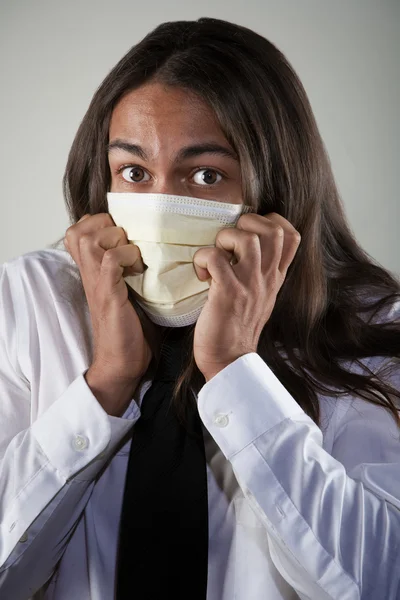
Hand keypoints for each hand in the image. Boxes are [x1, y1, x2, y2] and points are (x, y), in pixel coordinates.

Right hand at [64, 214, 151, 415]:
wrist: (122, 362)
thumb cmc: (129, 330)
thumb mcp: (126, 292)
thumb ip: (127, 270)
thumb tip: (152, 249)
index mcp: (92, 272)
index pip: (77, 231)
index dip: (98, 224)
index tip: (123, 239)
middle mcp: (89, 275)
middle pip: (78, 229)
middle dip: (106, 227)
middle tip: (127, 244)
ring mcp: (97, 284)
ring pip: (90, 240)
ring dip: (116, 241)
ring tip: (133, 258)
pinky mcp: (108, 295)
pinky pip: (110, 260)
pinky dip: (127, 257)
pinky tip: (138, 271)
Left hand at [193, 213, 300, 381]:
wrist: (230, 361)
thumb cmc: (238, 329)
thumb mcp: (261, 298)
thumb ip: (261, 274)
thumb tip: (247, 248)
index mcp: (275, 278)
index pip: (292, 236)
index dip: (272, 221)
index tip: (250, 231)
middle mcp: (266, 279)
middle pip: (273, 230)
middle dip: (247, 223)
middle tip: (229, 242)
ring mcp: (249, 285)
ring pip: (245, 238)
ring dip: (224, 238)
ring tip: (215, 257)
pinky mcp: (228, 293)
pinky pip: (215, 258)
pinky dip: (202, 258)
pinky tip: (201, 274)